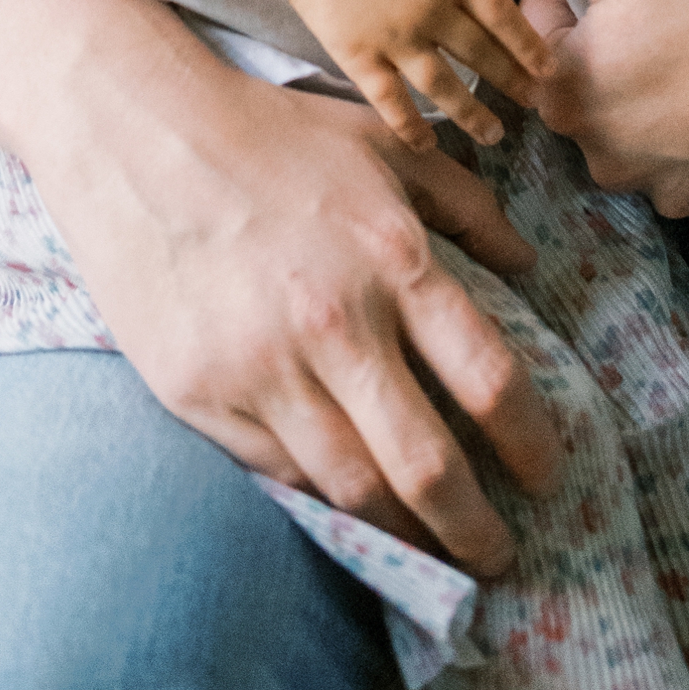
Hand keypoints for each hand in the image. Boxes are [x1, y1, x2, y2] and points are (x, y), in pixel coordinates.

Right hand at [35, 32, 562, 575]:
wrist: (141, 136)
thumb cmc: (272, 134)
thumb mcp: (385, 144)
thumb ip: (467, 202)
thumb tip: (527, 262)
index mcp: (393, 259)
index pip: (488, 378)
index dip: (530, 440)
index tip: (547, 472)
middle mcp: (336, 324)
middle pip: (427, 464)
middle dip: (476, 526)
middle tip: (499, 555)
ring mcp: (263, 368)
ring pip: (353, 487)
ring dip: (405, 533)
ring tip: (433, 549)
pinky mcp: (201, 394)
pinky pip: (279, 471)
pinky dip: (324, 497)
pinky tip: (351, 505)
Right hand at [284, 0, 556, 153]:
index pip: (500, 14)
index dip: (527, 44)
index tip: (549, 68)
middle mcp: (428, 9)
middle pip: (479, 53)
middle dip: (510, 81)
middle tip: (533, 105)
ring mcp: (394, 37)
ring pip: (442, 84)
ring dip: (471, 113)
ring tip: (493, 135)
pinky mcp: (361, 57)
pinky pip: (390, 99)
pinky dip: (410, 124)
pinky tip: (428, 143)